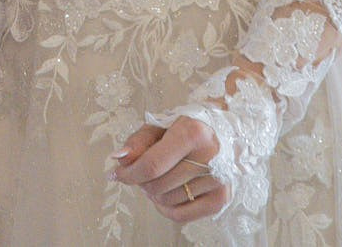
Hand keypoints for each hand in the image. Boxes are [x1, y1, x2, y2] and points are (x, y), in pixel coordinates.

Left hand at [112, 118, 227, 225]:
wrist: (226, 132)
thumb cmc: (188, 127)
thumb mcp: (162, 125)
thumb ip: (139, 141)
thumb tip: (120, 158)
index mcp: (193, 133)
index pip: (152, 165)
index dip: (129, 174)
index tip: (116, 175)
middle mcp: (209, 157)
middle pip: (157, 186)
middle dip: (142, 182)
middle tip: (145, 171)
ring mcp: (217, 180)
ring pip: (166, 201)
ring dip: (155, 193)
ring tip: (161, 177)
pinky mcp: (221, 198)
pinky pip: (180, 215)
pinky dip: (166, 208)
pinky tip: (168, 192)